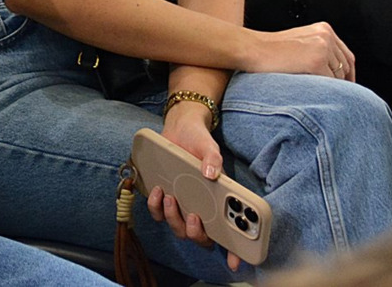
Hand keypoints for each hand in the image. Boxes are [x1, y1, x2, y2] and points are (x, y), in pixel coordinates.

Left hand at [149, 113, 239, 270]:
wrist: (178, 129)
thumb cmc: (199, 142)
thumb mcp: (209, 147)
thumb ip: (213, 158)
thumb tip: (211, 173)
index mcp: (219, 203)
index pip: (229, 234)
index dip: (233, 253)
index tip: (235, 262)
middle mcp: (201, 209)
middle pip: (201, 237)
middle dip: (197, 233)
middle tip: (194, 216)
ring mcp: (182, 206)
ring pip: (178, 228)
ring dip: (174, 218)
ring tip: (170, 197)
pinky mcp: (164, 198)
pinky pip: (158, 213)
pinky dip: (156, 207)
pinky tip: (158, 191)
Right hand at [245, 21, 355, 81]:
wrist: (251, 49)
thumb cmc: (268, 49)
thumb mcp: (299, 41)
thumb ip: (318, 49)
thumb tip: (335, 70)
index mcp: (323, 29)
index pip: (346, 54)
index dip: (349, 73)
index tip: (348, 85)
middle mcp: (326, 36)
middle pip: (345, 66)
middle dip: (342, 82)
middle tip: (336, 95)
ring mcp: (322, 48)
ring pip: (338, 76)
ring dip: (330, 86)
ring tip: (317, 92)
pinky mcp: (316, 62)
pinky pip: (329, 83)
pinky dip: (322, 89)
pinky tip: (311, 90)